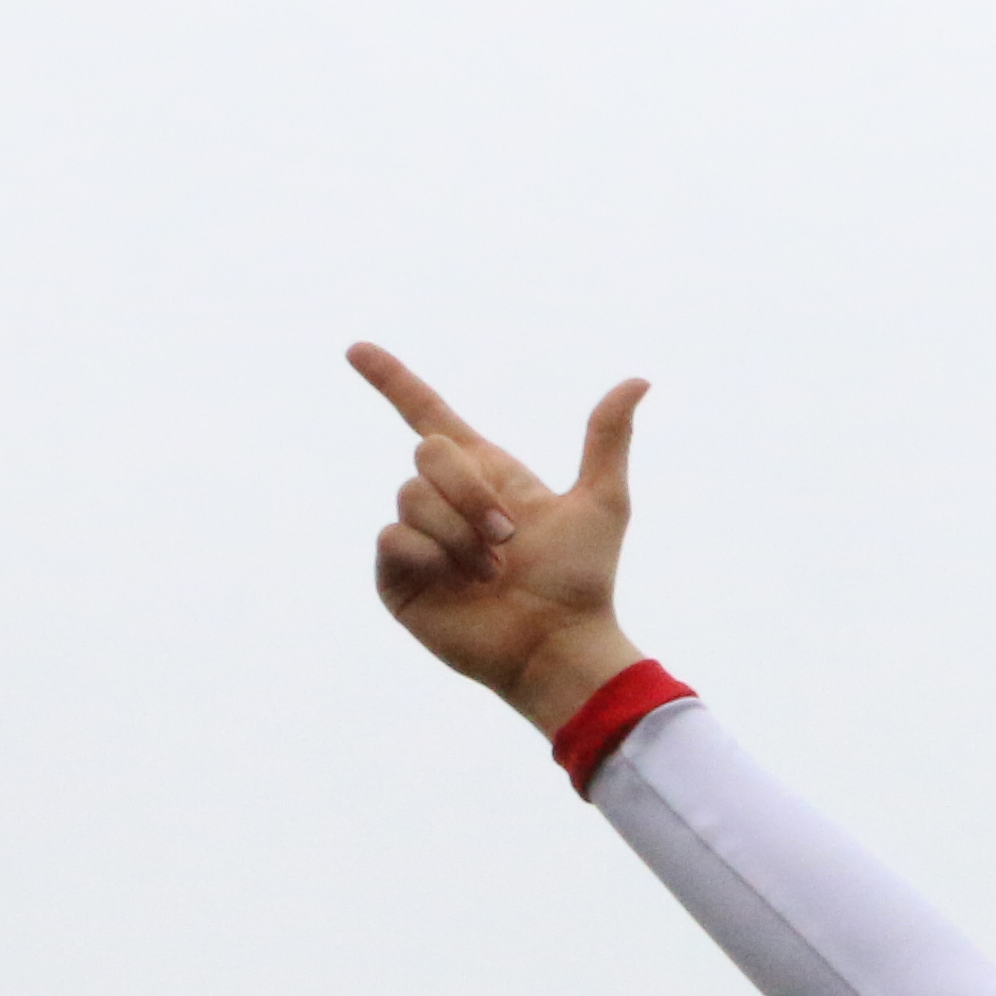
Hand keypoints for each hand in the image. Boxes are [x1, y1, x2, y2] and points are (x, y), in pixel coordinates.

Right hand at [354, 346, 648, 724]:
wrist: (558, 645)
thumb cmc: (581, 581)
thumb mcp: (601, 501)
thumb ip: (607, 438)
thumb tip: (639, 380)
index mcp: (486, 475)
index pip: (429, 416)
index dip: (392, 381)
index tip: (355, 350)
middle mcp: (446, 502)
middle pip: (428, 452)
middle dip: (470, 491)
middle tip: (506, 538)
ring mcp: (419, 539)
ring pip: (411, 496)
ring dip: (459, 533)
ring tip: (490, 573)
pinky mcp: (398, 578)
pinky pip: (393, 537)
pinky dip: (431, 556)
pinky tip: (457, 584)